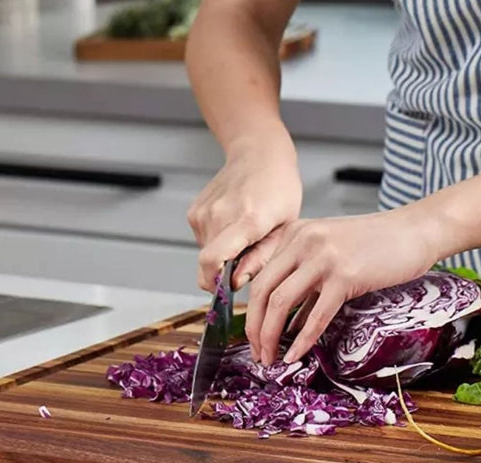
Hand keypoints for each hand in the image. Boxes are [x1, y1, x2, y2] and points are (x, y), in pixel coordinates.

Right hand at [187, 133, 301, 290]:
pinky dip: (218, 241)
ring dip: (224, 254)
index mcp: (248, 220)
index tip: (226, 289)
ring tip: (246, 235)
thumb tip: (236, 283)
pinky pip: (203, 240)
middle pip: (208, 263)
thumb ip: (261, 259)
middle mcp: (220, 214)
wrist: (259, 155)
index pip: (213, 260)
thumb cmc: (280, 190)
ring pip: (206, 253)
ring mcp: (203, 212)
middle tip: (250, 256)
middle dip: (226, 271)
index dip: (214, 282)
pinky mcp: (194, 211)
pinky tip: (234, 224)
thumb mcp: (286, 228)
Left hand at [243, 209, 442, 364]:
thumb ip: (307, 280)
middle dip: (255, 329)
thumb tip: (287, 323)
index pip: (259, 276)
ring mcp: (323, 257)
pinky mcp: (345, 275)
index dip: (250, 312)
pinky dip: (303, 340)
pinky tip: (296, 356)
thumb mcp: (332, 253)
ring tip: (271, 360)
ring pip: (281, 303)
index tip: (254, 336)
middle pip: (262, 291)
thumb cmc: (379, 245)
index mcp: (295, 234)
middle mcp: (303, 241)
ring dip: (271, 337)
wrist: (416, 231)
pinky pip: (316, 315)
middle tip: (257, 354)